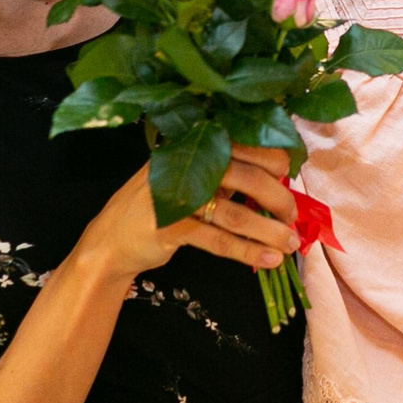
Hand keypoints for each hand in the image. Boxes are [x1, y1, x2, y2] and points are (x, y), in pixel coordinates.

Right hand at [73, 145, 298, 284]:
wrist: (111, 240)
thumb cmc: (160, 206)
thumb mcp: (190, 178)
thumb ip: (225, 172)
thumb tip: (278, 182)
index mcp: (195, 145)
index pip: (248, 142)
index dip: (276, 161)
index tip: (289, 179)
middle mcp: (186, 163)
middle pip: (248, 176)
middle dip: (279, 200)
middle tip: (292, 219)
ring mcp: (176, 195)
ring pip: (236, 213)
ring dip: (269, 231)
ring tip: (290, 244)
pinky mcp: (170, 227)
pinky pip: (218, 240)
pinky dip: (248, 252)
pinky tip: (268, 260)